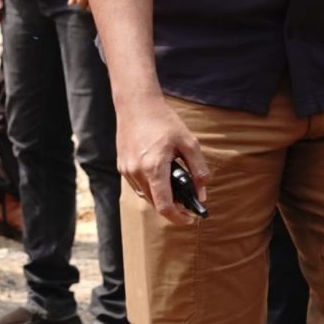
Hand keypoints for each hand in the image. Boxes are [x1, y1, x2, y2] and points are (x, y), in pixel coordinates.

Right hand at [117, 93, 207, 227]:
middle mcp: (137, 172)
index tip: (190, 219)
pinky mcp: (121, 166)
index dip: (179, 218)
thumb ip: (198, 170)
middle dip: (172, 207)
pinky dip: (150, 187)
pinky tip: (159, 175)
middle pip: (155, 204)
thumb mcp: (189, 143)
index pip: (164, 206)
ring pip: (146, 196)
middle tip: (187, 203)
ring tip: (174, 187)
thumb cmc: (163, 121)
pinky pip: (137, 186)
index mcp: (154, 167)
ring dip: (160, 197)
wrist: (136, 104)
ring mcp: (127, 170)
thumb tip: (202, 195)